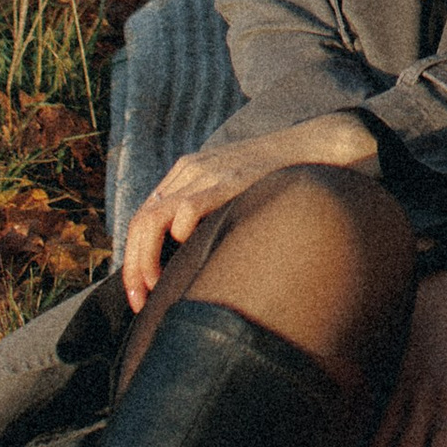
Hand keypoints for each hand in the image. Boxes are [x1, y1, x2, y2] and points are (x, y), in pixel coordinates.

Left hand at [119, 114, 377, 313]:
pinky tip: (190, 252)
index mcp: (187, 174)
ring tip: (154, 289)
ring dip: (145, 260)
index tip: (140, 294)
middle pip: (141, 221)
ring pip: (153, 219)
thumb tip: (194, 262)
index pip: (142, 218)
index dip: (134, 258)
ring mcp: (207, 175)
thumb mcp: (233, 189)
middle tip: (139, 301)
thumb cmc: (278, 178)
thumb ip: (212, 211)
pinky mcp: (228, 181)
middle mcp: (190, 172)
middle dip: (133, 266)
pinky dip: (180, 233)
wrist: (313, 145)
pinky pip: (188, 209)